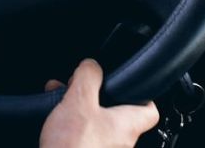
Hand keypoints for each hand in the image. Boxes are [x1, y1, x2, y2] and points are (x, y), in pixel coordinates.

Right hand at [39, 59, 159, 147]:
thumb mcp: (79, 101)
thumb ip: (88, 78)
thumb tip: (91, 65)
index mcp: (127, 126)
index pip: (150, 111)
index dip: (141, 96)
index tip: (129, 86)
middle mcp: (121, 144)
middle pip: (117, 115)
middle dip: (96, 99)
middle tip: (80, 89)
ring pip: (97, 126)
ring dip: (80, 112)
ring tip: (61, 103)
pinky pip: (84, 140)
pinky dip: (72, 129)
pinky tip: (54, 124)